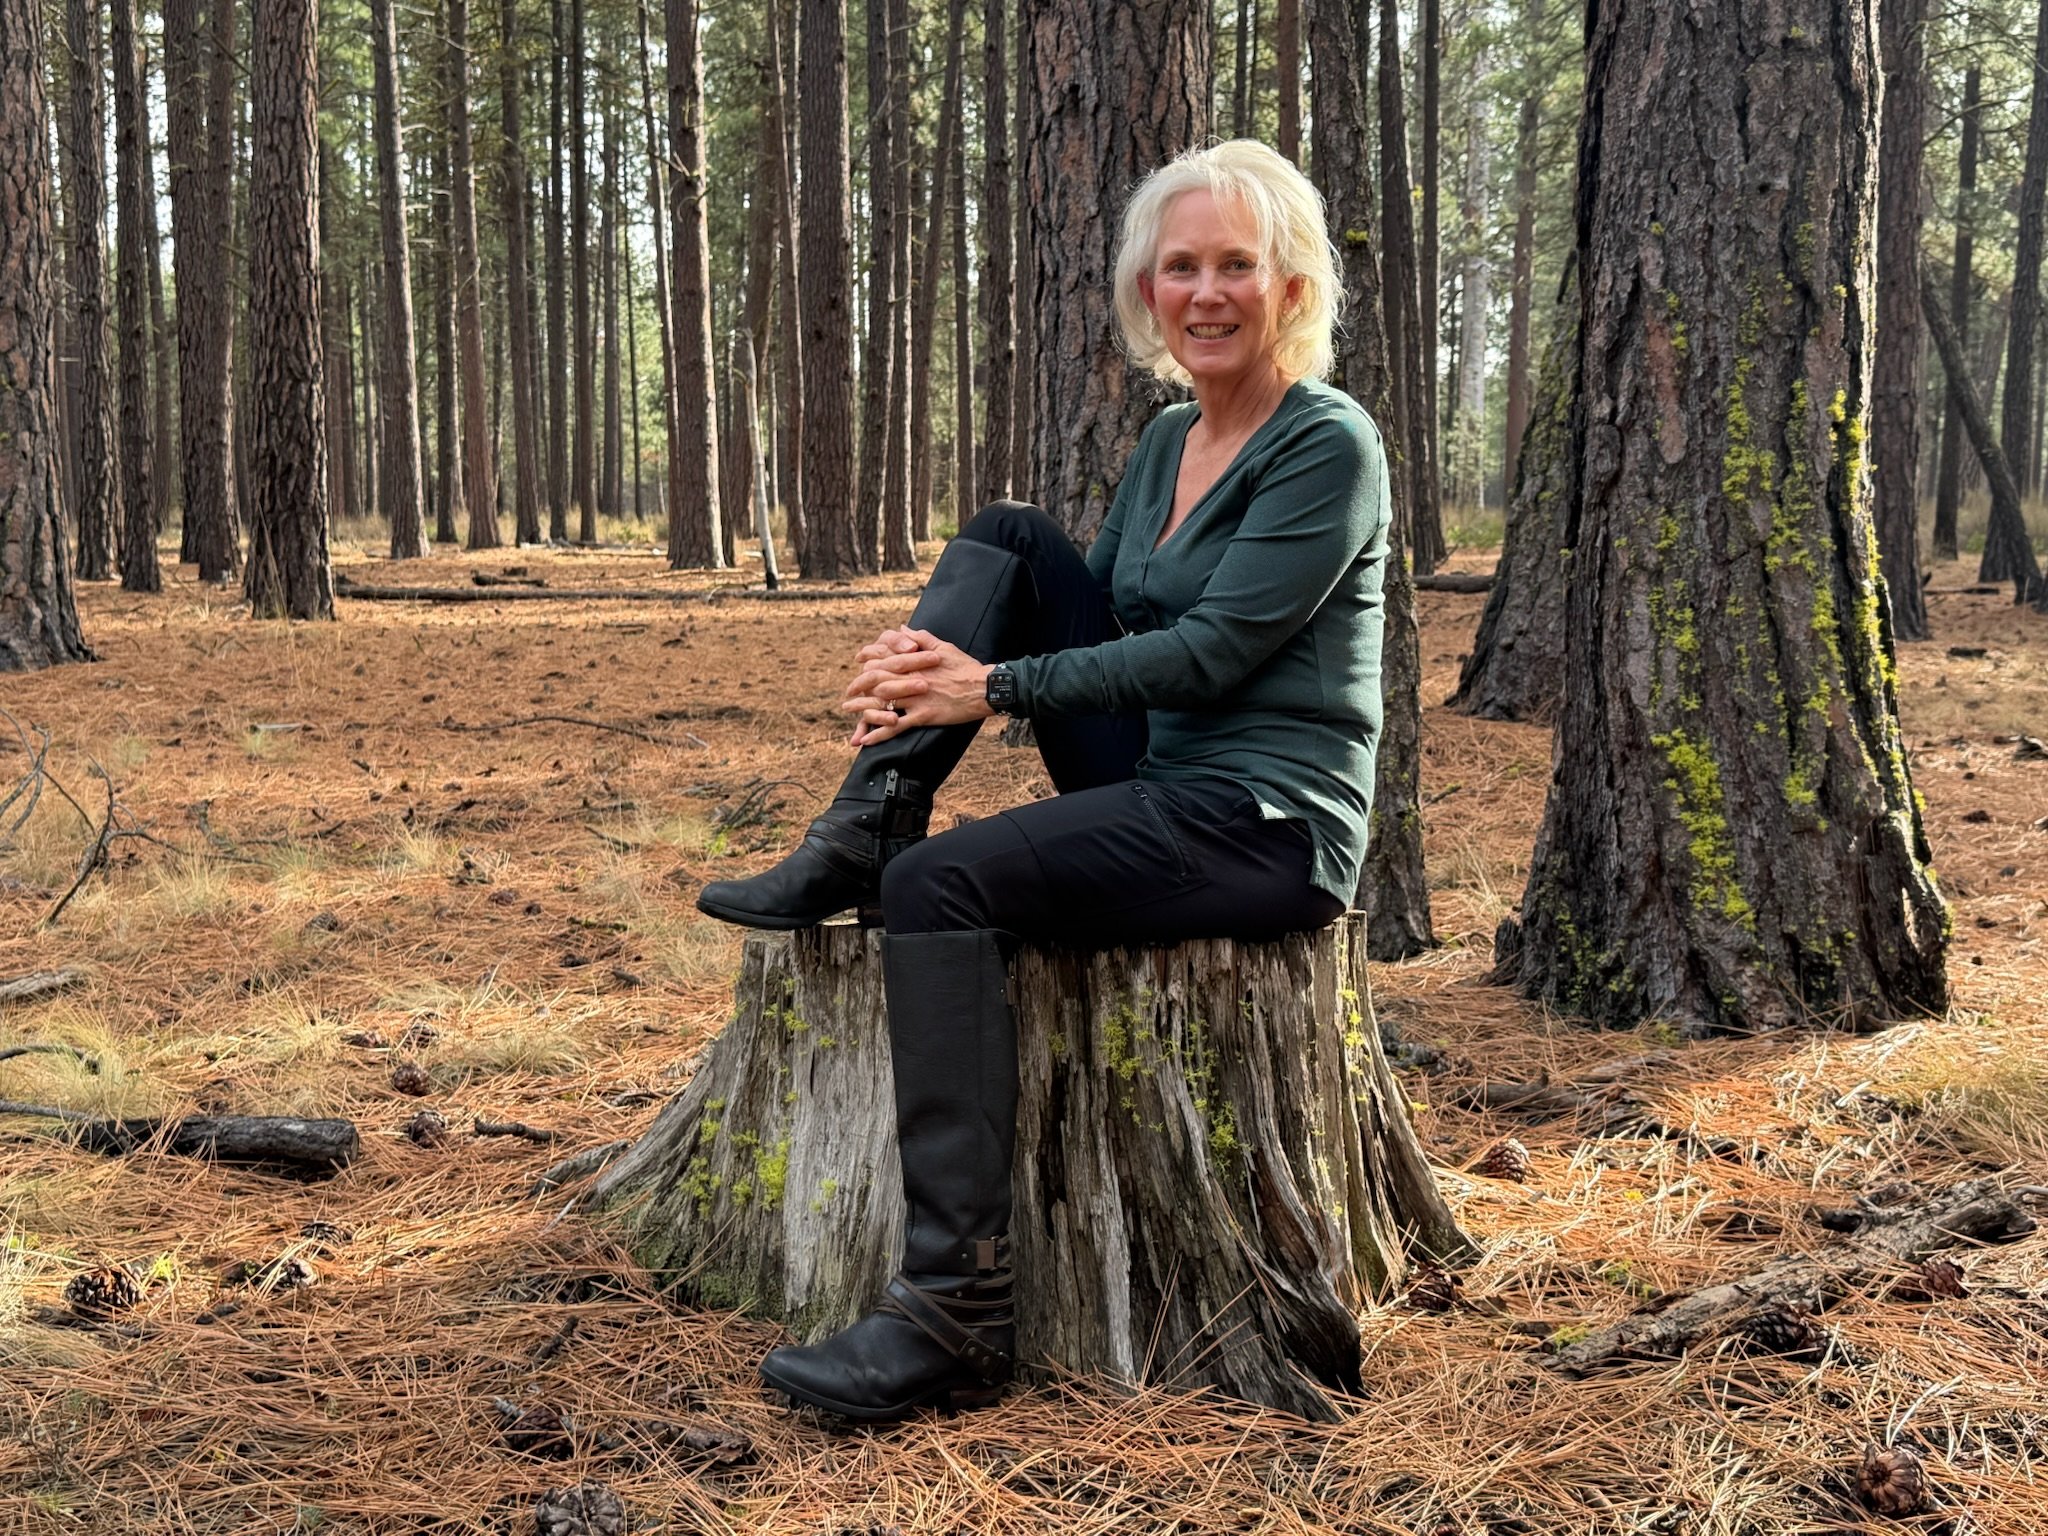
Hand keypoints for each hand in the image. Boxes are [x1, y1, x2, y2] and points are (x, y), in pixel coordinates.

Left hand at [841, 628, 994, 746]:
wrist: (986, 688)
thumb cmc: (966, 667)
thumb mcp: (943, 647)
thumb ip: (921, 637)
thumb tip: (903, 628)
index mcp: (915, 662)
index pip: (883, 659)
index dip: (867, 661)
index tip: (859, 664)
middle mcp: (912, 679)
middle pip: (876, 681)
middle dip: (858, 686)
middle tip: (848, 691)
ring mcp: (916, 698)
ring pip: (881, 703)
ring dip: (862, 709)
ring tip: (849, 711)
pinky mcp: (924, 715)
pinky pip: (897, 726)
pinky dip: (879, 734)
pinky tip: (866, 740)